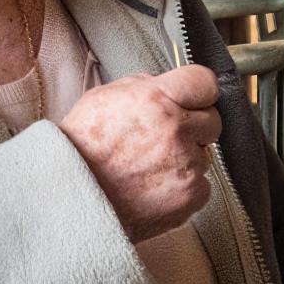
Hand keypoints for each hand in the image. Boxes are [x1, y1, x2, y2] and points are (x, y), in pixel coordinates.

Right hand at [58, 64, 222, 241]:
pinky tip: (155, 187)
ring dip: (186, 158)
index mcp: (156, 99)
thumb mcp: (103, 99)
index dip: (199, 91)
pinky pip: (202, 184)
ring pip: (205, 154)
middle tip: (164, 139)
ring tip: (150, 167)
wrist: (71, 201)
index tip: (194, 98)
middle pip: (212, 119)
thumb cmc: (81, 152)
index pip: (205, 82)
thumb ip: (144, 87)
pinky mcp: (192, 194)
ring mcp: (187, 164)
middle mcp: (176, 130)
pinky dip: (183, 186)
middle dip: (193, 127)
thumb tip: (168, 85)